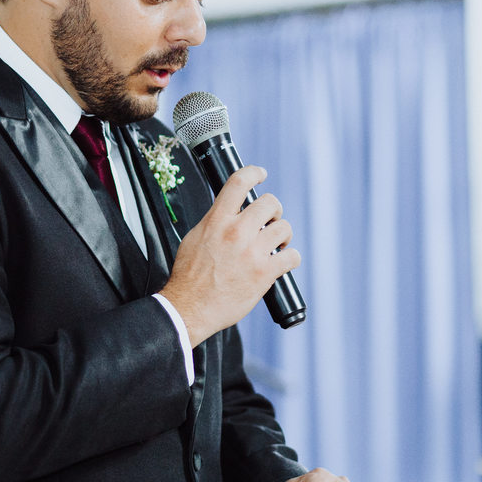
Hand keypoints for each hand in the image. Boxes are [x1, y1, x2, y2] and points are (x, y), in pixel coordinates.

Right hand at [159, 166, 299, 346]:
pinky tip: (283, 261)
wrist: (190, 307)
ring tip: (277, 244)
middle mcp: (236, 232)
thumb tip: (229, 212)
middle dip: (274, 210)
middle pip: (269, 203)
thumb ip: (215, 222)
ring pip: (284, 228)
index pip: (239, 183)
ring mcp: (252, 253)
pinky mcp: (264, 273)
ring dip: (283, 235)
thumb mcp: (195, 238)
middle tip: (271, 221)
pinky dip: (291, 258)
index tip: (260, 174)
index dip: (254, 173)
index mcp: (217, 221)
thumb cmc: (190, 277)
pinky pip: (292, 257)